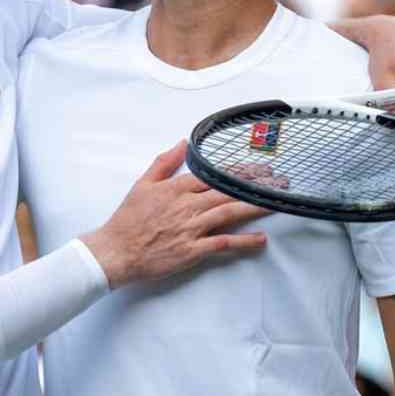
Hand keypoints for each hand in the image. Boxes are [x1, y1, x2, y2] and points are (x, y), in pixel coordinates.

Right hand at [81, 141, 267, 287]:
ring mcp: (192, 229)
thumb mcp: (143, 184)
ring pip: (229, 213)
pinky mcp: (192, 250)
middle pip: (227, 191)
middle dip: (255, 185)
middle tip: (278, 182)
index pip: (214, 174)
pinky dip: (243, 241)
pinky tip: (260, 239)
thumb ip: (164, 163)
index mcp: (177, 188)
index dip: (239, 170)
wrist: (116, 252)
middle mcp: (188, 206)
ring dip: (255, 208)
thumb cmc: (128, 220)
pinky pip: (222, 243)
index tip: (259, 167)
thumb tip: (182, 144)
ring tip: (276, 203)